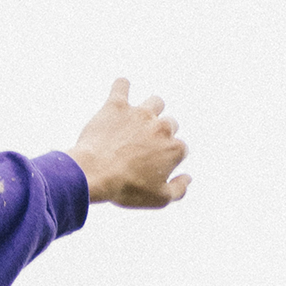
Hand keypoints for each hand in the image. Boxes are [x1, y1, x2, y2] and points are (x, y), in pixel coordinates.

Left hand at [71, 78, 189, 208]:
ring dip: (150, 111)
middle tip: (143, 149)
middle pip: (170, 124)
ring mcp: (140, 113)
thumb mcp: (158, 199)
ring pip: (155, 102)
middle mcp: (162, 126)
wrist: (96, 174)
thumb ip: (179, 190)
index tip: (153, 168)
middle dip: (160, 135)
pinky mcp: (117, 106)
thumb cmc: (127, 189)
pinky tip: (119, 94)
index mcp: (174, 148)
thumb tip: (188, 177)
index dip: (168, 159)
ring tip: (137, 123)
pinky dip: (121, 88)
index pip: (180, 149)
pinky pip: (121, 86)